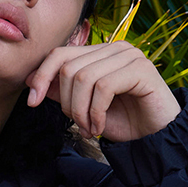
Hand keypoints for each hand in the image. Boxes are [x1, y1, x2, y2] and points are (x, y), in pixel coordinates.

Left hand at [25, 41, 181, 142]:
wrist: (156, 137)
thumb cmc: (124, 122)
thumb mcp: (85, 108)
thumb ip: (63, 92)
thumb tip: (31, 80)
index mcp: (100, 53)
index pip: (60, 54)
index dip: (42, 76)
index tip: (32, 102)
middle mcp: (115, 48)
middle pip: (68, 67)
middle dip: (67, 103)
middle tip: (79, 125)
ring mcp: (129, 55)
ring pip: (83, 77)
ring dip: (80, 111)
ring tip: (89, 129)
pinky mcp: (141, 69)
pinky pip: (103, 87)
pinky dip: (95, 112)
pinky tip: (100, 127)